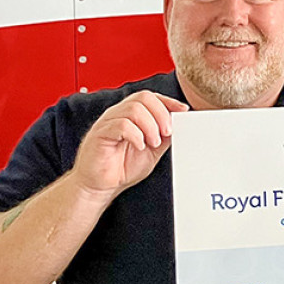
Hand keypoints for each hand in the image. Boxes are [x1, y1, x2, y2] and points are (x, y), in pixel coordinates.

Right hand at [70, 90, 187, 198]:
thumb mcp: (153, 151)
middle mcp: (118, 114)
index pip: (150, 97)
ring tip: (152, 143)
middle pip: (143, 97)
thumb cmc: (122, 168)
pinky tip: (139, 146)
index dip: (168, 101)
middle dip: (161, 114)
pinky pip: (121, 125)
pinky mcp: (100, 134)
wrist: (101, 186)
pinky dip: (136, 135)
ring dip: (150, 126)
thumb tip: (179, 125)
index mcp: (130, 115)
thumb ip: (164, 136)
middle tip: (167, 132)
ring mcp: (108, 122)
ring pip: (133, 109)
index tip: (183, 110)